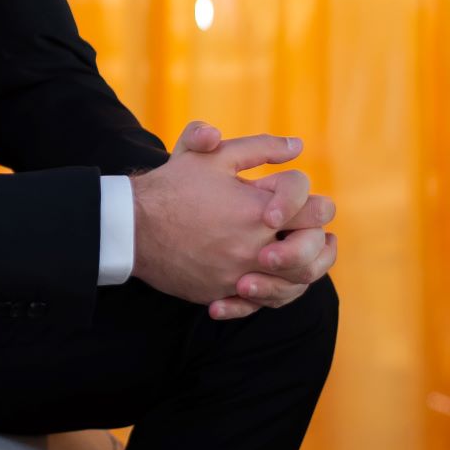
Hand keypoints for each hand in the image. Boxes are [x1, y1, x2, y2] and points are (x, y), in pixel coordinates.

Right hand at [131, 124, 334, 317]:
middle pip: (312, 250)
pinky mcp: (222, 292)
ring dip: (300, 269)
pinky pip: (259, 303)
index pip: (316, 209)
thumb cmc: (173, 187)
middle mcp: (256, 247)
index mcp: (260, 210)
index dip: (311, 202)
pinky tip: (263, 279)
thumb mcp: (214, 155)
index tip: (292, 199)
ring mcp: (240, 274)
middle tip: (303, 230)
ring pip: (293, 284)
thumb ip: (260, 147)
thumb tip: (297, 146)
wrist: (132, 226)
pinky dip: (267, 293)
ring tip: (293, 256)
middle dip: (314, 237)